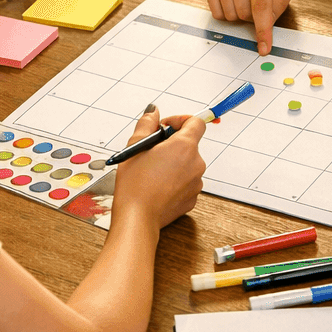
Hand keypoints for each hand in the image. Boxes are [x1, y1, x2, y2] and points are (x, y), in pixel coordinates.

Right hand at [110, 107, 205, 228]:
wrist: (137, 218)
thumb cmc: (134, 185)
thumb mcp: (135, 147)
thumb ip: (147, 124)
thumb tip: (153, 112)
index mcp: (184, 147)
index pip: (196, 122)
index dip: (180, 120)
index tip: (166, 126)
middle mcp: (196, 163)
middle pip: (190, 144)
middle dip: (172, 144)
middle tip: (152, 151)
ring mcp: (196, 182)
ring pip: (187, 164)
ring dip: (173, 163)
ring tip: (152, 171)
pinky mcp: (192, 198)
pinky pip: (186, 181)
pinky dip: (175, 180)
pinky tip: (158, 185)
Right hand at [206, 0, 300, 54]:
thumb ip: (282, 1)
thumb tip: (267, 23)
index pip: (261, 5)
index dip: (263, 29)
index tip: (264, 48)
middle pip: (244, 14)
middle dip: (255, 17)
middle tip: (261, 1)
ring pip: (230, 15)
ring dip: (241, 15)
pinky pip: (217, 13)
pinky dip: (228, 13)